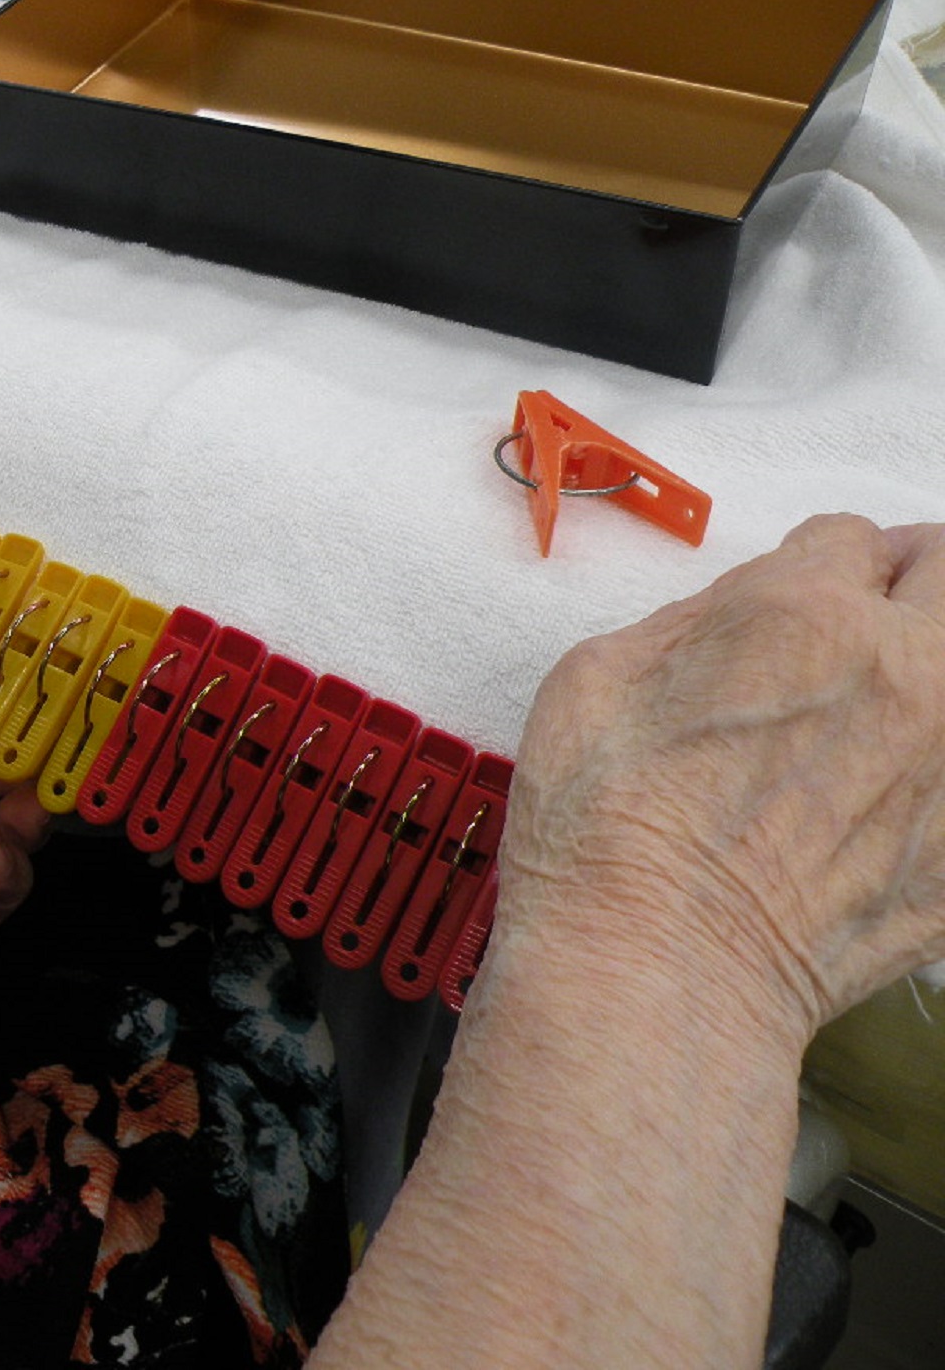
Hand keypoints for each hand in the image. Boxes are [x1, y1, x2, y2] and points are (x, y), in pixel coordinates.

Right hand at [497, 513, 944, 1044]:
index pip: (847, 536)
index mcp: (805, 613)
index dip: (812, 565)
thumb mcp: (594, 678)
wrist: (658, 969)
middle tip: (867, 624)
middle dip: (906, 581)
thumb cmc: (605, 831)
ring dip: (926, 676)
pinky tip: (879, 808)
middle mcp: (903, 671)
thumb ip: (691, 620)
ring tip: (879, 719)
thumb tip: (736, 614)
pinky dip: (929, 778)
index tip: (794, 600)